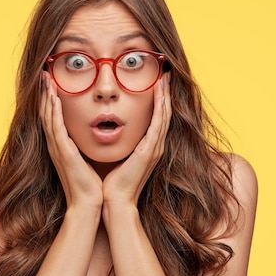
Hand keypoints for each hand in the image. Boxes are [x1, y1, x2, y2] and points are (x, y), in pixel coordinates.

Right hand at [39, 72, 102, 209]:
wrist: (88, 204)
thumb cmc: (90, 184)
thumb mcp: (86, 159)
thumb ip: (84, 146)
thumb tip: (94, 133)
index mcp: (61, 146)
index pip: (52, 116)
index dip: (49, 98)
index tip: (51, 80)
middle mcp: (56, 145)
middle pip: (45, 112)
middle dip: (44, 92)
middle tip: (43, 72)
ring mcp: (57, 148)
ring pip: (47, 116)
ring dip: (45, 96)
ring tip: (45, 78)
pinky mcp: (63, 153)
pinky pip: (55, 128)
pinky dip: (53, 111)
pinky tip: (53, 98)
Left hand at [102, 72, 171, 207]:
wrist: (114, 202)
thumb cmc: (113, 183)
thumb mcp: (118, 157)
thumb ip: (120, 144)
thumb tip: (110, 130)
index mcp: (148, 147)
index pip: (156, 117)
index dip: (159, 99)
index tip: (157, 81)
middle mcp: (155, 146)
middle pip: (164, 113)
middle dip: (165, 92)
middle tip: (166, 73)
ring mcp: (154, 149)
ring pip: (164, 116)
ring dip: (165, 95)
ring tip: (165, 77)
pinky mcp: (149, 152)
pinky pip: (158, 126)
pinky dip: (160, 109)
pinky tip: (161, 95)